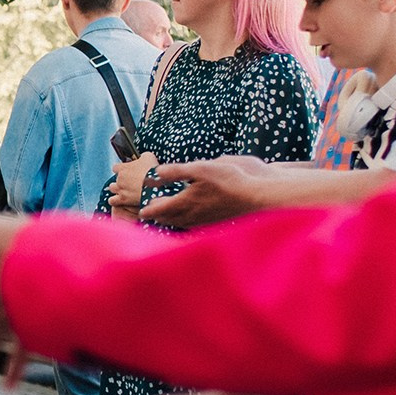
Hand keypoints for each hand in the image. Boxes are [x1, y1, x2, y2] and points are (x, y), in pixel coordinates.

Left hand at [105, 150, 158, 215]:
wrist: (155, 186)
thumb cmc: (152, 171)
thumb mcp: (149, 157)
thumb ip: (142, 156)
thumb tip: (142, 156)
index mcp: (123, 167)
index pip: (115, 167)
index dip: (121, 170)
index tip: (127, 172)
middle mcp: (119, 178)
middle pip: (115, 178)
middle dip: (121, 181)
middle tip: (130, 183)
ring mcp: (120, 189)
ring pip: (112, 188)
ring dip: (117, 190)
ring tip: (126, 192)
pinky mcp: (122, 199)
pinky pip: (112, 201)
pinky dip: (115, 201)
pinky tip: (121, 200)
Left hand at [138, 157, 270, 228]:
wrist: (253, 197)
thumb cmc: (228, 181)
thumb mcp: (200, 169)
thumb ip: (176, 171)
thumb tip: (157, 173)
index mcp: (185, 202)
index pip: (161, 208)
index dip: (150, 210)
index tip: (142, 211)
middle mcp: (192, 215)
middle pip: (169, 219)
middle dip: (158, 216)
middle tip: (150, 214)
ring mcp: (204, 220)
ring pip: (181, 224)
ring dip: (171, 221)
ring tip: (166, 218)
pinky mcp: (214, 222)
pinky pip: (194, 226)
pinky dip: (185, 223)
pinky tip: (190, 220)